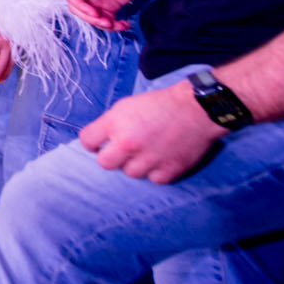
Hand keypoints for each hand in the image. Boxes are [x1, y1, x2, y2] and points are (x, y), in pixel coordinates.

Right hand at [65, 0, 151, 30]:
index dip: (79, 6)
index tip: (95, 12)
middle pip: (78, 9)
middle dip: (90, 18)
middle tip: (106, 22)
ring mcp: (96, 0)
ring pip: (91, 18)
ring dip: (103, 25)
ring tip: (118, 25)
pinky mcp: (108, 7)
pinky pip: (106, 20)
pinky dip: (114, 26)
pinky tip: (125, 25)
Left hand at [81, 81, 224, 182]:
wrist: (196, 109)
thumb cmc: (160, 104)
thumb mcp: (127, 106)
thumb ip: (111, 123)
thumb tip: (100, 140)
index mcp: (115, 123)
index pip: (87, 140)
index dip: (91, 142)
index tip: (97, 143)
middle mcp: (129, 143)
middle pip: (105, 163)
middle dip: (110, 156)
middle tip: (120, 151)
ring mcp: (149, 159)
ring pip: (129, 173)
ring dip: (134, 164)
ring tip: (145, 152)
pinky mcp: (169, 170)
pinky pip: (153, 179)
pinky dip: (155, 171)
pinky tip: (160, 159)